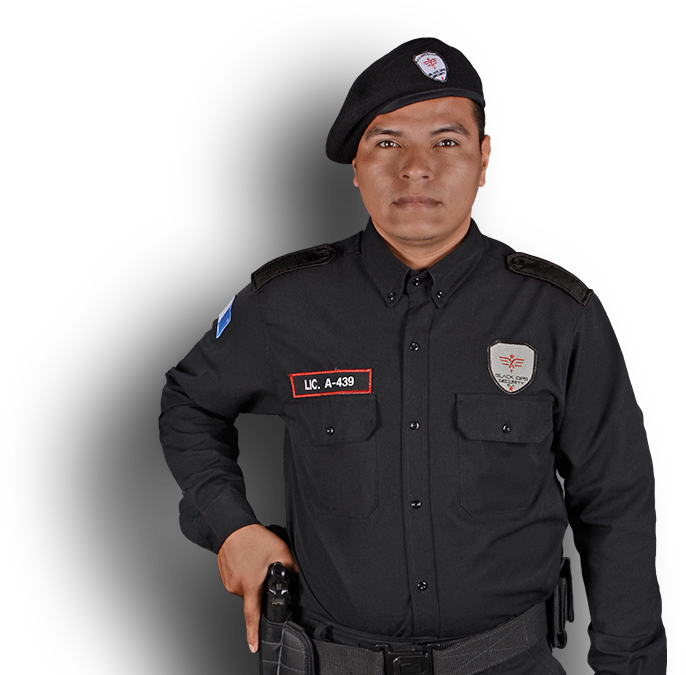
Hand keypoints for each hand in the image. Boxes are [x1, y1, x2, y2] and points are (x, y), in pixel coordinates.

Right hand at [217, 524, 298, 652]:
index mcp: (250, 585)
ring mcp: (228, 582)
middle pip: (253, 597)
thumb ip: (292, 569)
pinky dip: (245, 574)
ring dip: (252, 579)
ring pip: (246, 589)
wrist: (232, 526)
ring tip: (254, 560)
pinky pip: (238, 581)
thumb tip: (298, 578)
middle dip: (261, 586)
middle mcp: (236, 587)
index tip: (253, 647)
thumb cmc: (254, 538)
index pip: (252, 616)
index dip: (253, 633)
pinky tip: (247, 560)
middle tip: (264, 567)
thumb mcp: (281, 551)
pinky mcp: (224, 576)